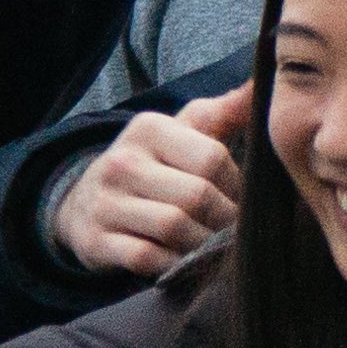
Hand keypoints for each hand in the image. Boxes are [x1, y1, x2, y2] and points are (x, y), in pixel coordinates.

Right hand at [49, 84, 250, 277]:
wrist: (85, 204)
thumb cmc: (153, 165)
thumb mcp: (182, 131)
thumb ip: (224, 110)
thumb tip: (261, 83)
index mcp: (148, 128)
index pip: (212, 158)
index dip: (236, 186)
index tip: (239, 199)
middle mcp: (122, 161)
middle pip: (196, 197)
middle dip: (223, 220)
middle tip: (232, 231)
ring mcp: (105, 202)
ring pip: (174, 229)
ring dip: (201, 245)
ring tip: (210, 246)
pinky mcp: (96, 241)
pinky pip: (148, 258)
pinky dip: (172, 264)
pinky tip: (181, 260)